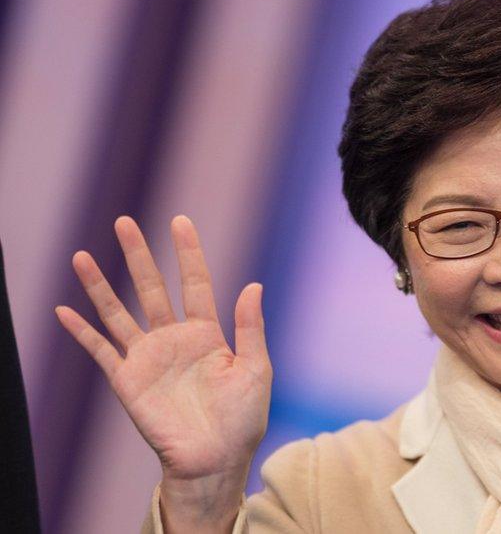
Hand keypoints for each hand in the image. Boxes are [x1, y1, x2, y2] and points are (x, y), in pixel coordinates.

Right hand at [55, 215, 271, 486]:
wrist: (215, 460)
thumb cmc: (242, 419)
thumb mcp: (255, 369)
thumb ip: (251, 327)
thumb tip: (254, 284)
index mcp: (207, 334)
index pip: (195, 283)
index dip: (188, 252)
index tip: (180, 221)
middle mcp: (174, 339)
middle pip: (151, 288)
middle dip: (137, 255)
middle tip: (124, 222)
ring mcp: (148, 358)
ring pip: (119, 312)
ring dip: (100, 285)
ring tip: (81, 256)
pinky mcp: (127, 380)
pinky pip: (100, 350)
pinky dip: (81, 331)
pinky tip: (64, 309)